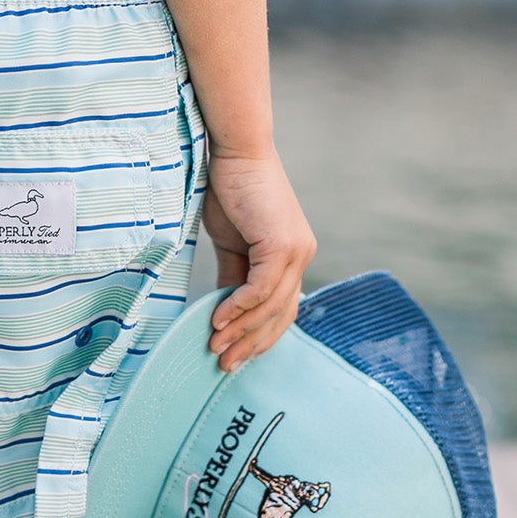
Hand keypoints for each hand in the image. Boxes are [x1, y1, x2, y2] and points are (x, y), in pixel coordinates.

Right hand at [203, 148, 316, 371]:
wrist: (235, 151)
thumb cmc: (231, 188)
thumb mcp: (232, 242)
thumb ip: (234, 276)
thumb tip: (224, 313)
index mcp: (293, 256)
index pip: (283, 309)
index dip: (260, 337)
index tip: (236, 358)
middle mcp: (302, 256)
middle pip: (280, 315)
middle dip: (251, 345)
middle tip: (223, 366)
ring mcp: (295, 251)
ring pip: (270, 307)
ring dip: (240, 332)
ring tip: (214, 348)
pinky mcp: (281, 245)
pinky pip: (260, 290)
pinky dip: (237, 308)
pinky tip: (216, 321)